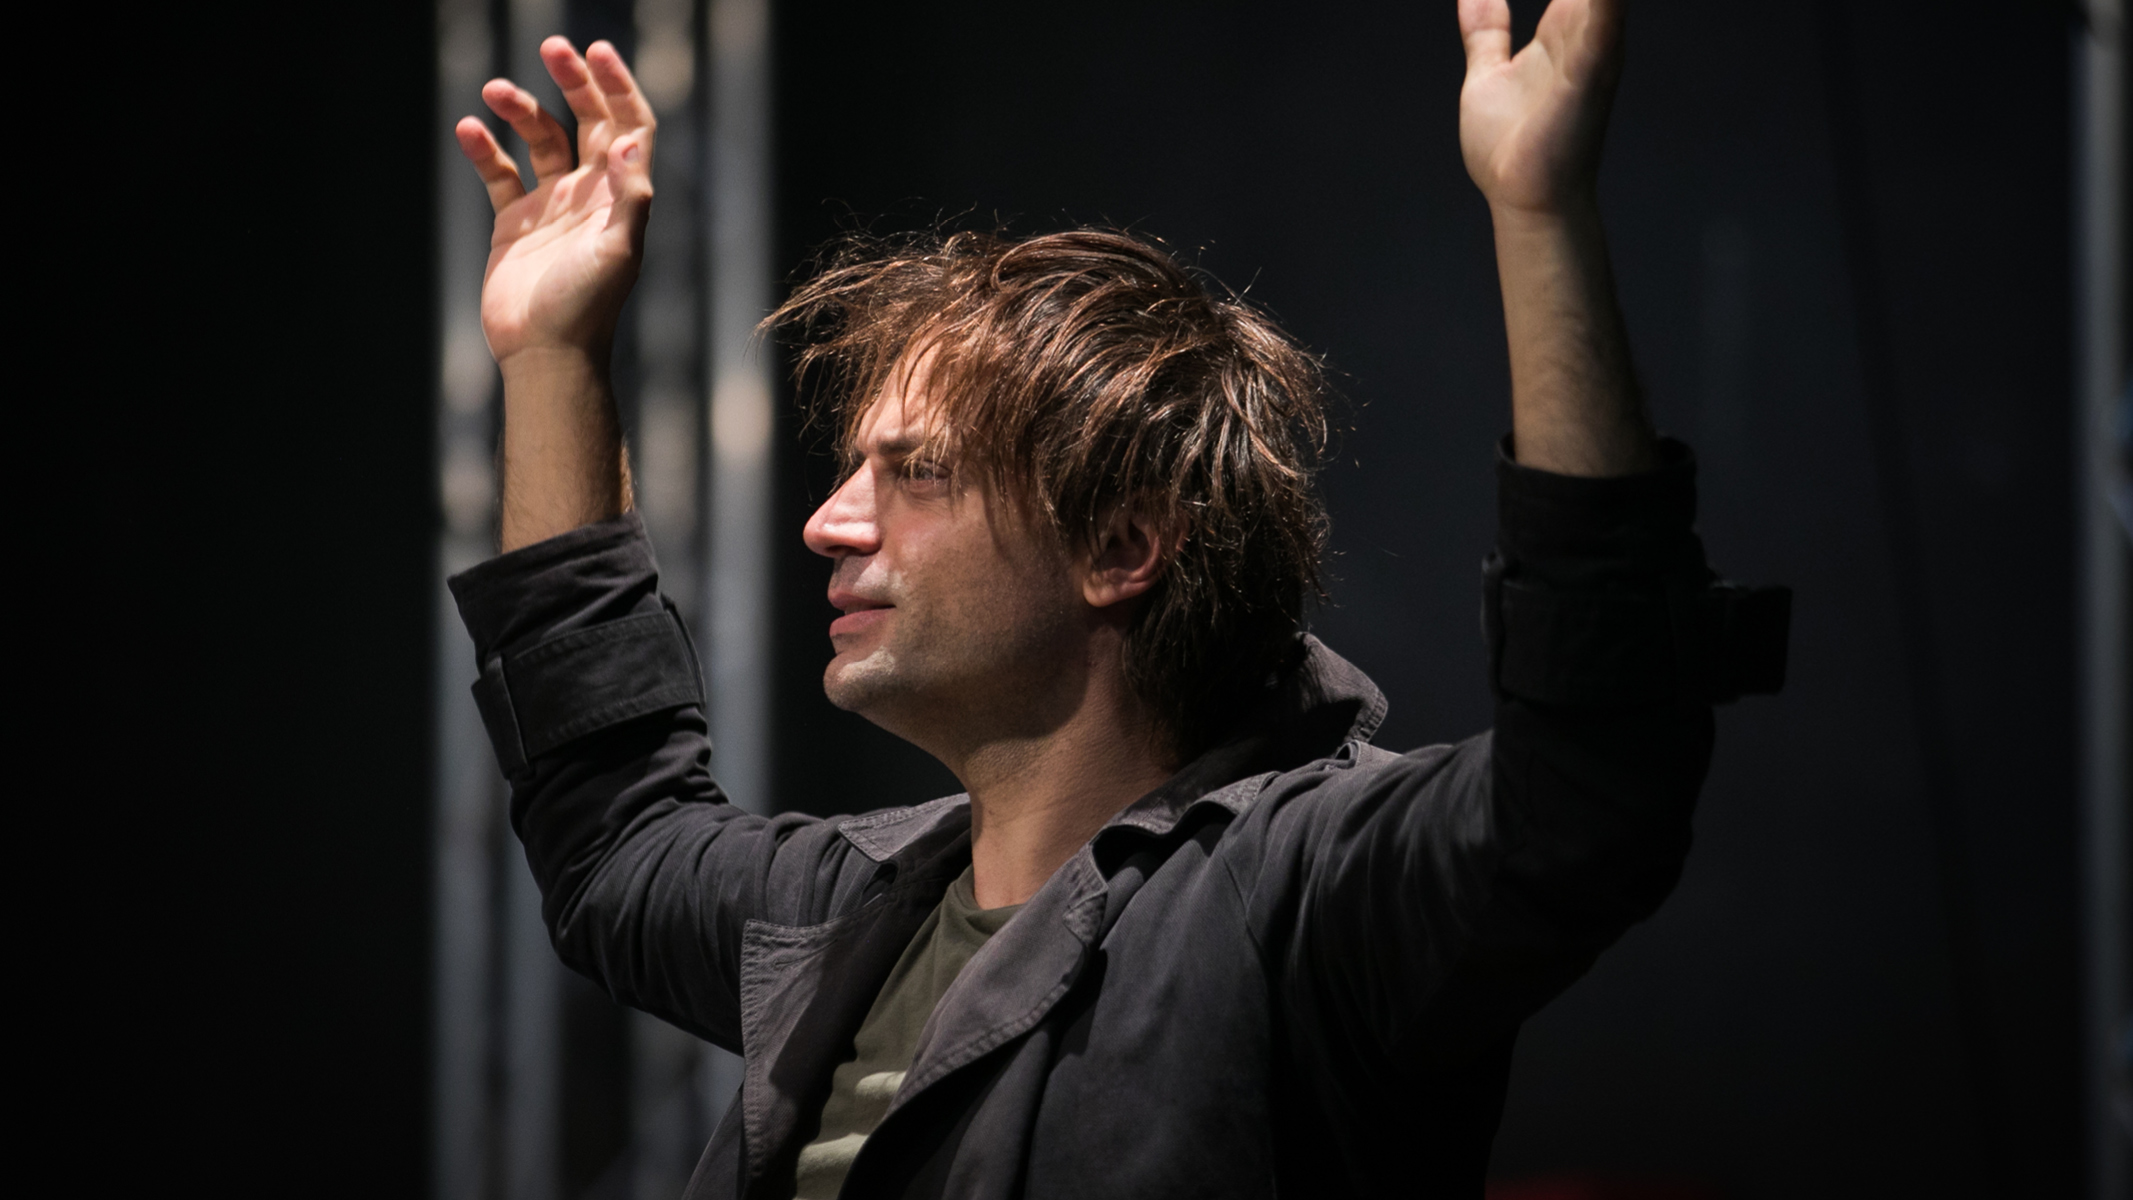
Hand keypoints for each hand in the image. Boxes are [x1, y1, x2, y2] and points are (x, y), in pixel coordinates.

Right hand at [455, 38, 655, 365]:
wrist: (544, 353)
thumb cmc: (587, 307)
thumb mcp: (617, 251)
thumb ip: (630, 197)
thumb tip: (632, 140)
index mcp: (621, 196)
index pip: (630, 127)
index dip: (618, 87)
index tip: (596, 52)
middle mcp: (590, 194)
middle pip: (588, 122)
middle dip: (573, 82)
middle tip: (553, 45)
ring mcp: (551, 206)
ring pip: (539, 139)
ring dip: (521, 109)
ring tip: (494, 90)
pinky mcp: (514, 222)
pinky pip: (499, 173)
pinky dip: (485, 148)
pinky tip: (469, 129)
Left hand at [1457, 0, 1623, 213]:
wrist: (1525, 200)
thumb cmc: (1512, 148)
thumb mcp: (1490, 75)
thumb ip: (1488, 32)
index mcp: (1565, 30)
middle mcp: (1587, 35)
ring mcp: (1592, 54)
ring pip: (1604, 0)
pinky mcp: (1587, 76)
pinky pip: (1602, 26)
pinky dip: (1606, 5)